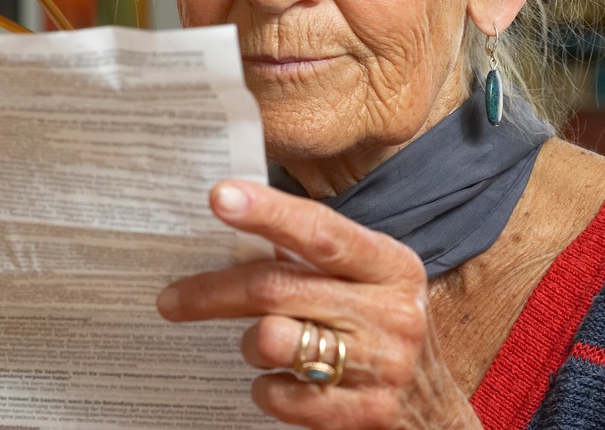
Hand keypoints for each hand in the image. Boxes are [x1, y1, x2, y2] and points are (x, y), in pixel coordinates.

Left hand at [157, 181, 481, 429]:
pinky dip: (266, 388)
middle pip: (277, 289)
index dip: (267, 212)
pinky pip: (283, 396)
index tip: (220, 197)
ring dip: (247, 343)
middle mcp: (389, 310)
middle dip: (211, 293)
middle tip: (171, 298)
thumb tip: (237, 221)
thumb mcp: (368, 282)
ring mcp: (380, 365)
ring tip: (253, 344)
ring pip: (273, 341)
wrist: (433, 412)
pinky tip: (276, 382)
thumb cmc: (382, 329)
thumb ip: (315, 259)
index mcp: (389, 264)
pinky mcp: (365, 414)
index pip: (319, 231)